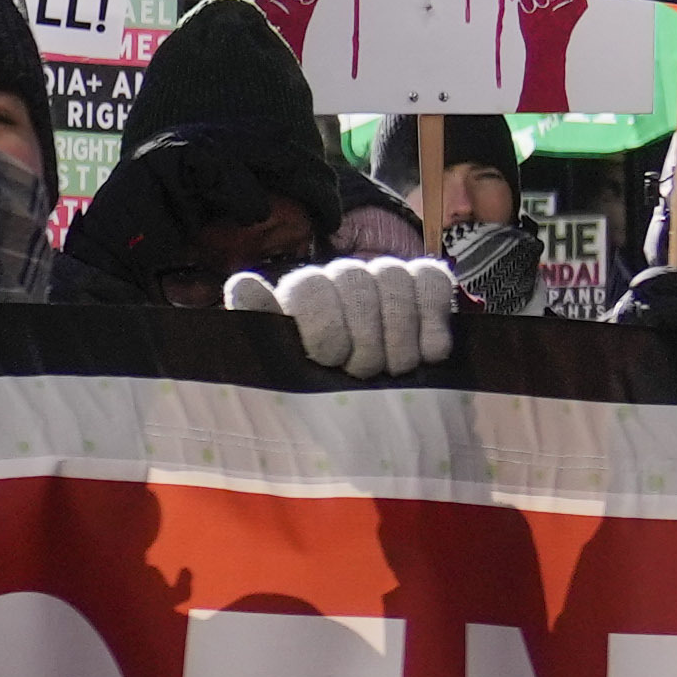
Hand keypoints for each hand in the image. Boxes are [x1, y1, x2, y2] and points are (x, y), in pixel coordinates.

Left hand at [227, 249, 461, 379]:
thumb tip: (242, 284)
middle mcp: (341, 276)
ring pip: (394, 278)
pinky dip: (434, 319)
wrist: (371, 401)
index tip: (330, 361)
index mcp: (303, 293)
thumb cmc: (320, 386)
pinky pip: (432, 281)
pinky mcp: (424, 283)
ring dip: (400, 335)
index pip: (311, 287)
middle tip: (363, 374)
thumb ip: (260, 327)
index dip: (325, 329)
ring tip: (395, 371)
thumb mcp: (282, 367)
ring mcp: (384, 275)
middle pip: (356, 282)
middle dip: (363, 339)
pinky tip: (430, 353)